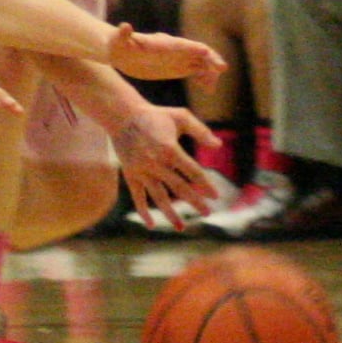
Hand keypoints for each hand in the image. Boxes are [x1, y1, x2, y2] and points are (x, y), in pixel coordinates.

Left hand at [103, 22, 223, 84]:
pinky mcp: (177, 67)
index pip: (182, 44)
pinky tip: (208, 88)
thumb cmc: (118, 44)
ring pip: (201, 63)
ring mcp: (178, 58)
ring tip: (213, 86)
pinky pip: (196, 71)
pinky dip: (204, 78)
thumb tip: (124, 26)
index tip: (207, 53)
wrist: (120, 51)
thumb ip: (123, 34)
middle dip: (211, 59)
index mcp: (163, 43)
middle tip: (222, 69)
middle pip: (198, 52)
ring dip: (210, 72)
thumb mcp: (118, 41)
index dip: (194, 48)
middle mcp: (175, 49)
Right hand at [109, 104, 222, 225]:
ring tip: (181, 227)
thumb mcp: (181, 117)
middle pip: (179, 188)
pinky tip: (151, 224)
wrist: (122, 115)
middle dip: (195, 202)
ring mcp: (142, 171)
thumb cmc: (155, 115)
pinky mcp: (130, 175)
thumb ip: (201, 131)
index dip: (206, 185)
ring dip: (170, 213)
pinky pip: (137, 197)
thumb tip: (219, 146)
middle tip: (207, 213)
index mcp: (170, 149)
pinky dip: (143, 211)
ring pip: (159, 197)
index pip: (193, 172)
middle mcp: (156, 163)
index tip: (215, 196)